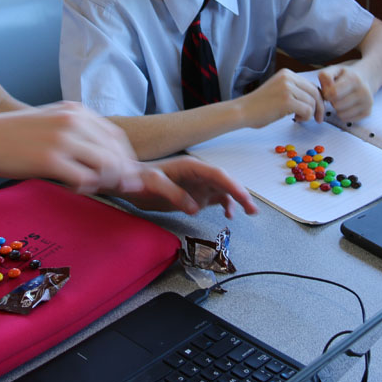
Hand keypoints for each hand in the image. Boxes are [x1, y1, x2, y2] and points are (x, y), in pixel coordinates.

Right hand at [0, 102, 142, 195]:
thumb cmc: (15, 135)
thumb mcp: (51, 121)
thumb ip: (77, 131)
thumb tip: (104, 155)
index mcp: (76, 111)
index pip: (115, 136)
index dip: (125, 158)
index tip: (124, 175)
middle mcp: (73, 121)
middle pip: (114, 152)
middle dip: (122, 174)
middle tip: (120, 189)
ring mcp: (62, 139)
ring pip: (105, 166)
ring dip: (105, 182)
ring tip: (93, 188)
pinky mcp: (50, 159)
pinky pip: (84, 179)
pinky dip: (86, 188)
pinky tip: (75, 188)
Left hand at [117, 156, 257, 217]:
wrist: (128, 184)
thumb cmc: (139, 180)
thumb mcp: (153, 184)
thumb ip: (174, 194)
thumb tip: (194, 209)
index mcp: (191, 166)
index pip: (217, 174)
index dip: (232, 185)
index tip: (243, 197)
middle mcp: (198, 174)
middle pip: (225, 182)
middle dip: (240, 194)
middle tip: (252, 209)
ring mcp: (198, 185)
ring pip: (223, 190)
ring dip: (237, 200)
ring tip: (249, 213)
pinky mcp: (195, 195)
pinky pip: (215, 199)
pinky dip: (225, 206)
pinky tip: (229, 215)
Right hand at [236, 69, 323, 127]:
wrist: (242, 111)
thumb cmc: (259, 106)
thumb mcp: (279, 91)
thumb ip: (294, 91)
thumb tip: (314, 99)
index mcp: (287, 74)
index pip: (311, 85)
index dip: (317, 99)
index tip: (317, 110)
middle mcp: (288, 78)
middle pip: (315, 93)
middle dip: (319, 108)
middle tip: (319, 119)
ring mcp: (287, 88)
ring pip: (312, 103)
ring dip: (309, 114)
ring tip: (298, 118)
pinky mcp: (287, 100)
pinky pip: (307, 110)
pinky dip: (305, 118)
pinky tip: (296, 119)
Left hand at [318, 65, 373, 121]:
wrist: (366, 78)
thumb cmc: (346, 75)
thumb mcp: (334, 70)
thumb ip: (325, 76)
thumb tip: (326, 91)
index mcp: (354, 79)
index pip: (334, 93)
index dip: (327, 94)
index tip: (328, 91)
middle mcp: (363, 92)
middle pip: (337, 105)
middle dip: (332, 101)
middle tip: (336, 95)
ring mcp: (367, 103)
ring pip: (341, 114)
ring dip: (337, 109)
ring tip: (341, 100)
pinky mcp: (367, 113)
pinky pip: (347, 120)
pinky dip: (343, 114)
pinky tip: (347, 106)